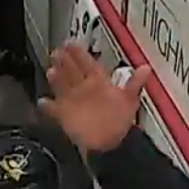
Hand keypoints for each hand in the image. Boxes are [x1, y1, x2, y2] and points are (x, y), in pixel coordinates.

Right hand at [37, 43, 151, 152]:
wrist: (110, 145)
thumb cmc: (120, 123)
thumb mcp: (129, 101)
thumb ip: (134, 83)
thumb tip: (146, 68)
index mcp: (99, 84)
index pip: (87, 64)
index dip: (78, 53)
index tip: (69, 43)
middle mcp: (85, 91)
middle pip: (72, 72)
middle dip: (63, 61)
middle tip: (56, 51)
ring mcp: (74, 103)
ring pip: (62, 87)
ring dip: (56, 79)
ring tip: (50, 70)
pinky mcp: (65, 116)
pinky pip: (53, 109)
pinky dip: (47, 106)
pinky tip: (42, 102)